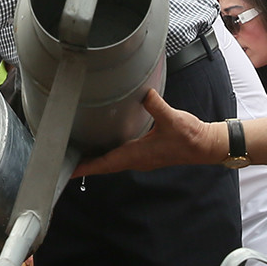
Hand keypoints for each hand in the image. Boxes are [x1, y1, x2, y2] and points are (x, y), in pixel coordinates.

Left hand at [73, 89, 222, 175]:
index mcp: (136, 155)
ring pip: (110, 161)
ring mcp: (140, 158)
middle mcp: (135, 159)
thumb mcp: (173, 120)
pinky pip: (119, 155)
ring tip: (75, 153)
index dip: (84, 168)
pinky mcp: (145, 153)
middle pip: (102, 165)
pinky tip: (102, 143)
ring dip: (93, 160)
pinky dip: (106, 153)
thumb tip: (145, 94)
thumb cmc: (189, 137)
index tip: (66, 171)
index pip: (104, 164)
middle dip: (83, 164)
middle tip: (61, 160)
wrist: (204, 145)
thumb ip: (157, 106)